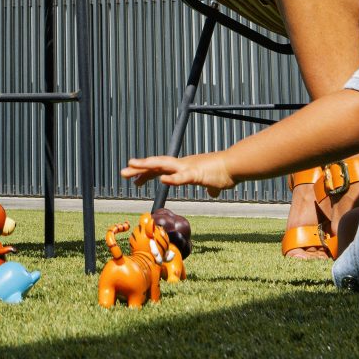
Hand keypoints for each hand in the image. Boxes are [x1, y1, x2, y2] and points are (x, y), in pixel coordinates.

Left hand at [120, 152, 236, 194]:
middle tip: (122, 173)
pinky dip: (171, 179)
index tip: (134, 181)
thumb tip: (213, 193)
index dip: (146, 174)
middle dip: (138, 169)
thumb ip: (210, 187)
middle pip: (156, 166)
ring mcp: (187, 168)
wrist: (235, 166)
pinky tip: (162, 180)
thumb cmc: (224, 173)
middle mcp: (181, 164)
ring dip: (147, 167)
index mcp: (183, 167)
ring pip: (163, 166)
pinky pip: (182, 177)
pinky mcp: (196, 174)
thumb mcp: (213, 183)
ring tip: (133, 166)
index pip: (160, 170)